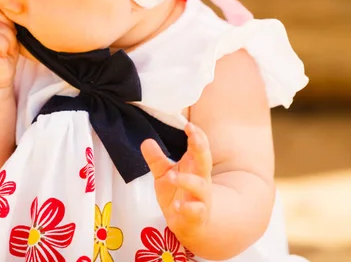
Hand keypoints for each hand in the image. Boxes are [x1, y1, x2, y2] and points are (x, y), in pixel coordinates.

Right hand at [0, 4, 18, 88]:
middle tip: (6, 44)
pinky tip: (1, 55)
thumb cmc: (2, 55)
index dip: (7, 19)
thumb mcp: (5, 30)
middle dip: (9, 28)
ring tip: (3, 50)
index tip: (7, 34)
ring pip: (0, 27)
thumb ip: (4, 16)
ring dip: (9, 40)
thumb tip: (12, 2)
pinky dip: (5, 47)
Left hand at [141, 122, 212, 240]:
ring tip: (171, 176)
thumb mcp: (164, 174)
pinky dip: (187, 208)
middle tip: (193, 135)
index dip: (196, 135)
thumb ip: (156, 159)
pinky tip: (177, 206)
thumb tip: (146, 141)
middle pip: (204, 160)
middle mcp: (201, 179)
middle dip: (201, 147)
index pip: (199, 146)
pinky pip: (196, 210)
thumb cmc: (178, 194)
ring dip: (187, 180)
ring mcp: (201, 197)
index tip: (189, 125)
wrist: (190, 225)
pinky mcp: (198, 215)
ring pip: (200, 186)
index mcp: (193, 166)